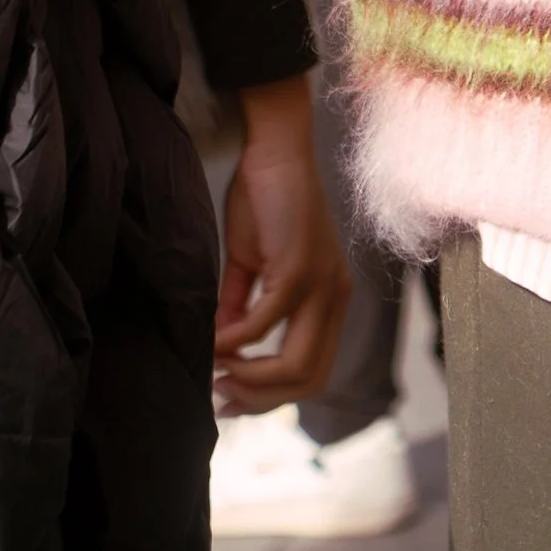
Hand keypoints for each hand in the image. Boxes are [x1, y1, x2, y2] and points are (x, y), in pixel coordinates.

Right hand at [215, 74, 349, 411]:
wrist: (275, 151)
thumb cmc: (264, 202)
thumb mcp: (252, 267)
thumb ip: (241, 308)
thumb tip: (223, 349)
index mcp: (332, 300)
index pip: (315, 371)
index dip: (274, 396)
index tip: (232, 398)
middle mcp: (336, 297)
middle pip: (309, 379)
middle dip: (262, 399)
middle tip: (221, 396)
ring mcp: (323, 285)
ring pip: (295, 363)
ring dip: (249, 377)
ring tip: (216, 371)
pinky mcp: (301, 268)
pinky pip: (265, 323)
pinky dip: (235, 340)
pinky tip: (214, 340)